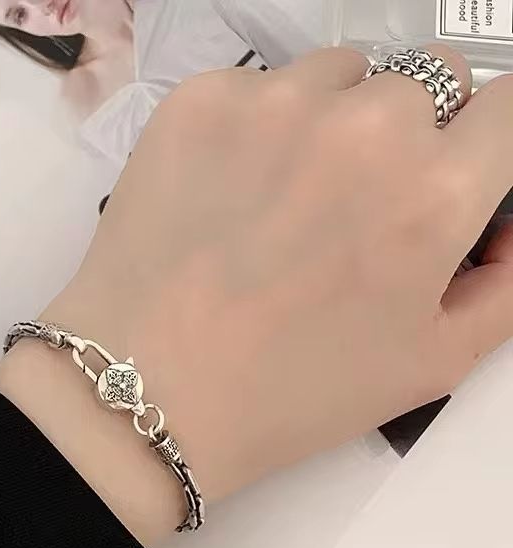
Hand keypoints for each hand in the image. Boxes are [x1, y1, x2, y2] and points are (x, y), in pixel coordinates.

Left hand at [0, 46, 512, 543]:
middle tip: (352, 208)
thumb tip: (506, 225)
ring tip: (283, 201)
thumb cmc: (289, 393)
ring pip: (339, 77)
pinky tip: (225, 195)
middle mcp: (365, 126)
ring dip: (331, 122)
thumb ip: (504, 284)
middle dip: (407, 138)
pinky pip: (255, 88)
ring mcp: (273, 104)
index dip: (481, 147)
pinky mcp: (197, 103)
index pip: (507, 108)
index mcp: (435, 191)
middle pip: (423, 85)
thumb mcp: (429, 364)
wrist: (149, 392)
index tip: (449, 177)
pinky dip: (255, 128)